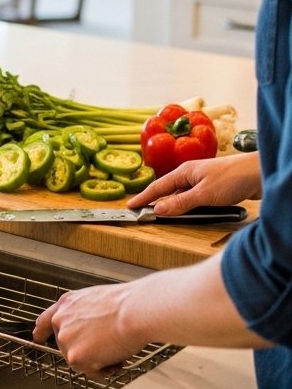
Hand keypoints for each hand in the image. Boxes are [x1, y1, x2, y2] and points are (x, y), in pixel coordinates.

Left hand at [33, 283, 141, 381]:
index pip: (46, 320)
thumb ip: (85, 314)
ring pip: (81, 360)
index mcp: (67, 304)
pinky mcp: (75, 357)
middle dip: (87, 350)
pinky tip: (116, 356)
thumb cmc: (127, 305)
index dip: (42, 331)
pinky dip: (105, 370)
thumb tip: (90, 328)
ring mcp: (65, 339)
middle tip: (108, 344)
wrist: (135, 311)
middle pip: (68, 346)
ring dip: (99, 360)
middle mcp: (61, 320)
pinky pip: (91, 372)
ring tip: (116, 346)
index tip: (38, 337)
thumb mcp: (97, 300)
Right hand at [126, 152, 261, 215]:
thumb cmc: (232, 178)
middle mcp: (192, 174)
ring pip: (182, 195)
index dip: (143, 197)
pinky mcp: (214, 188)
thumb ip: (180, 203)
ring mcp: (203, 181)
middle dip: (155, 202)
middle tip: (142, 214)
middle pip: (168, 191)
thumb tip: (158, 210)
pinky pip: (194, 198)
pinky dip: (187, 206)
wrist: (259, 174)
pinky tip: (187, 213)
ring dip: (173, 206)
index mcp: (185, 171)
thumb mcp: (203, 194)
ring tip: (162, 217)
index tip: (130, 206)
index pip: (158, 186)